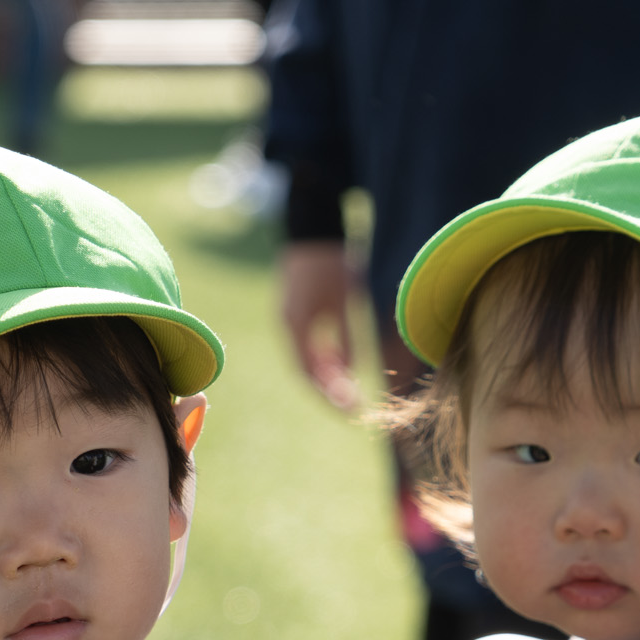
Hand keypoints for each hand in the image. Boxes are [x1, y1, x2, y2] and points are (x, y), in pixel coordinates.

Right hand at [280, 240, 359, 410]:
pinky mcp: (294, 315)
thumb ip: (347, 337)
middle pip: (305, 372)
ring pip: (305, 361)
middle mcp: (287, 326)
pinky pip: (306, 347)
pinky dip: (322, 360)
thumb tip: (350, 374)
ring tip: (349, 394)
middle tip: (352, 411)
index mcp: (296, 325)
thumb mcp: (347, 301)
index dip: (330, 395)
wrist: (314, 228)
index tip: (351, 411)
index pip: (310, 373)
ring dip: (326, 379)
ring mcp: (288, 321)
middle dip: (328, 393)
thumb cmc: (334, 261)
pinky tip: (340, 368)